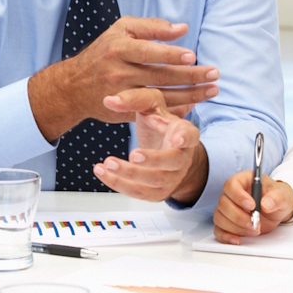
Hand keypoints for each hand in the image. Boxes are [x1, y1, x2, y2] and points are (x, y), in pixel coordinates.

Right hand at [27, 17, 219, 141]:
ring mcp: (122, 95)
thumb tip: (182, 29)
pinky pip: (154, 111)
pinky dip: (175, 109)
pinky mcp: (125, 111)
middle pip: (160, 76)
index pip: (148, 52)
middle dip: (190, 76)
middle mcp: (119, 72)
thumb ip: (151, 27)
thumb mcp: (120, 31)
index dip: (171, 55)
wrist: (73, 87)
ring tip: (212, 90)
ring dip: (190, 95)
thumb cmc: (103, 53)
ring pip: (161, 96)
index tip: (193, 56)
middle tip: (214, 74)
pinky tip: (194, 105)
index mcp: (118, 49)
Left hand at [91, 88, 206, 202]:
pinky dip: (119, 184)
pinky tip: (102, 172)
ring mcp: (172, 177)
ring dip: (130, 174)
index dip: (185, 138)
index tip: (177, 139)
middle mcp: (182, 158)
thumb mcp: (151, 105)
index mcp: (185, 133)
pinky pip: (139, 193)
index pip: (190, 136)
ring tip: (108, 163)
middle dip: (152, 160)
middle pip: (172, 162)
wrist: (163, 148)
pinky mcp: (158, 192)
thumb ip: (134, 99)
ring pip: (154, 181)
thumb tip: (109, 100)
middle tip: (133, 154)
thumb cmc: (158, 124)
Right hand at [213, 172, 292, 244]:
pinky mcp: (228, 223)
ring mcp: (228, 209)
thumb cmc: (276, 197)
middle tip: (255, 223)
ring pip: (220, 217)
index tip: (252, 206)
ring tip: (254, 230)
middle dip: (239, 216)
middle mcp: (231, 194)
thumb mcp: (283, 195)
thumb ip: (277, 198)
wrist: (277, 209)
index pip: (231, 185)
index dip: (238, 196)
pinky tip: (237, 240)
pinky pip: (219, 230)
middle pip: (223, 203)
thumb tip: (266, 204)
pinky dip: (226, 236)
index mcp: (242, 181)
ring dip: (235, 227)